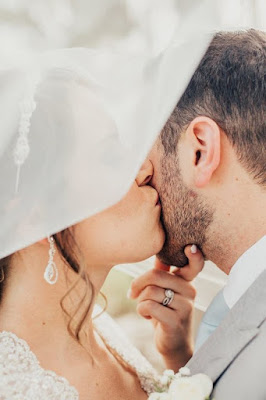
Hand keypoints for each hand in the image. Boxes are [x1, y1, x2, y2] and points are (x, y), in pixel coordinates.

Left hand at [128, 245, 203, 371]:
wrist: (173, 345)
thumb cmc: (166, 313)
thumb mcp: (165, 291)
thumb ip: (162, 271)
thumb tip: (153, 245)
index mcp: (187, 282)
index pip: (194, 265)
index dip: (193, 256)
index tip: (190, 247)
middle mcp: (190, 291)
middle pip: (156, 275)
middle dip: (138, 284)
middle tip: (132, 293)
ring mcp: (185, 306)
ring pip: (150, 291)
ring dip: (140, 300)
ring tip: (145, 307)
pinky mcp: (175, 321)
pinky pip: (148, 305)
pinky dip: (141, 310)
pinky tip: (147, 316)